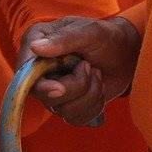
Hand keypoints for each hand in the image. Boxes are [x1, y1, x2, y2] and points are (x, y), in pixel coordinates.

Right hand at [18, 16, 140, 127]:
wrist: (126, 53)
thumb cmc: (106, 37)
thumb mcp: (88, 32)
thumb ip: (63, 39)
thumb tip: (34, 47)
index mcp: (36, 44)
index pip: (25, 73)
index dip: (41, 85)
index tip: (61, 87)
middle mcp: (40, 69)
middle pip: (45, 96)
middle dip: (76, 86)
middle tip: (90, 67)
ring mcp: (53, 89)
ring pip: (63, 110)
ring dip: (89, 95)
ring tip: (96, 74)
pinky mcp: (68, 105)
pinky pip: (76, 119)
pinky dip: (94, 107)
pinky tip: (98, 89)